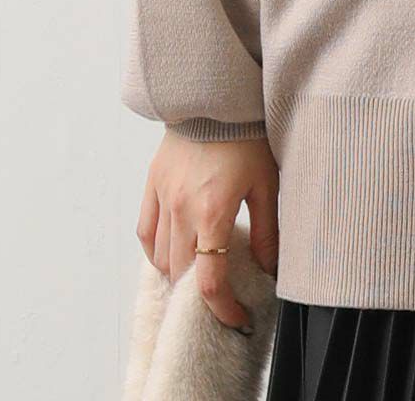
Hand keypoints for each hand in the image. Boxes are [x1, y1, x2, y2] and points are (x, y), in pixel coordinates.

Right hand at [135, 129, 280, 332]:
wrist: (216, 94)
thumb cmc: (247, 134)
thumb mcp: (267, 182)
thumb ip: (266, 229)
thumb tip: (269, 268)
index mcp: (212, 212)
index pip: (209, 281)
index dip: (223, 309)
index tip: (237, 319)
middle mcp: (181, 210)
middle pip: (181, 274)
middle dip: (199, 295)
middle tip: (219, 299)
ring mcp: (162, 198)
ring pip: (159, 257)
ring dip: (177, 274)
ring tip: (197, 277)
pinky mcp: (152, 184)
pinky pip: (145, 231)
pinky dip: (155, 250)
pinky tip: (171, 252)